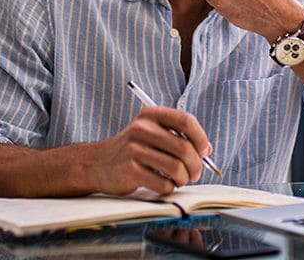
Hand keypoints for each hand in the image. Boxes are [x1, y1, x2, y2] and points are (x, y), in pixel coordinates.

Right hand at [87, 106, 211, 195]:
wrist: (96, 163)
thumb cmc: (131, 149)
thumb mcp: (151, 133)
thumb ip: (177, 137)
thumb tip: (207, 150)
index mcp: (150, 115)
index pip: (186, 120)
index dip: (200, 137)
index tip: (203, 151)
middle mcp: (142, 129)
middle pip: (184, 148)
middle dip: (196, 165)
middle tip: (195, 173)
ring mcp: (134, 149)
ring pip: (176, 168)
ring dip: (184, 179)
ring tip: (179, 180)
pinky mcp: (130, 171)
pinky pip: (164, 184)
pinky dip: (169, 188)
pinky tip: (163, 185)